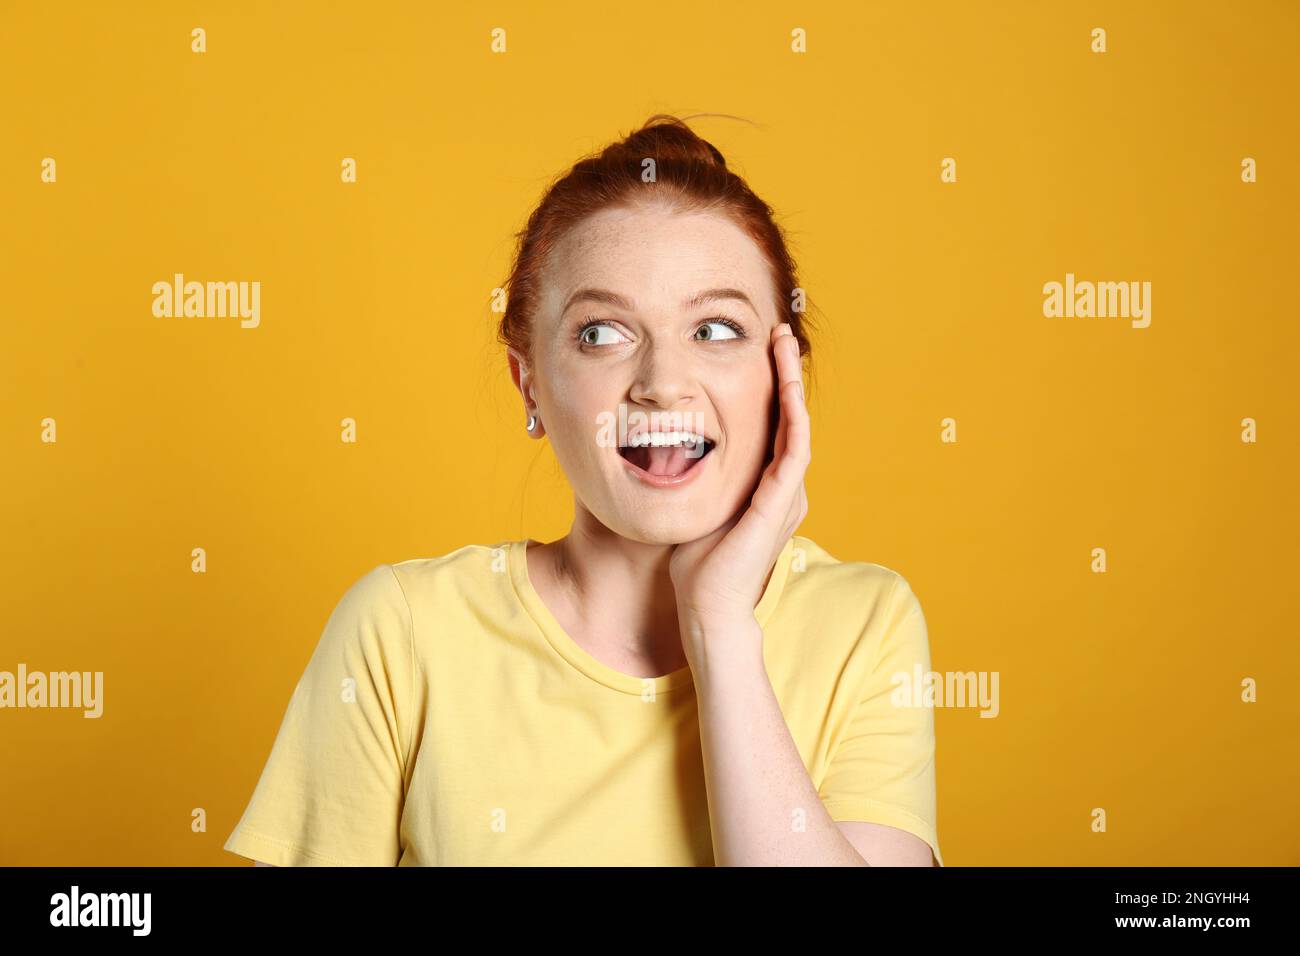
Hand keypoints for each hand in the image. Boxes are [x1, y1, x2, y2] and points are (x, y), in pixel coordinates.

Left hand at [670, 321, 809, 630]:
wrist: (706, 608)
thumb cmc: (696, 566)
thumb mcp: (697, 507)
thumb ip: (697, 479)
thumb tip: (667, 450)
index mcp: (768, 489)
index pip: (773, 427)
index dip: (770, 388)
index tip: (760, 354)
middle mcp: (785, 489)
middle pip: (790, 418)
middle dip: (784, 374)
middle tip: (778, 335)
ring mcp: (787, 495)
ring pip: (797, 426)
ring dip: (791, 383)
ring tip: (784, 345)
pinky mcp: (781, 503)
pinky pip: (793, 449)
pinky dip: (792, 415)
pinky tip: (786, 386)